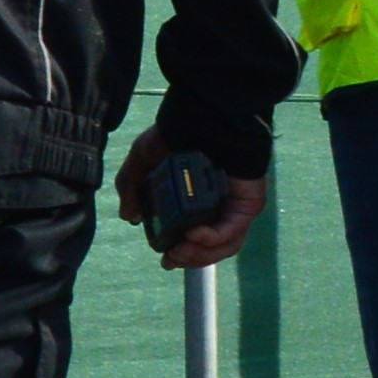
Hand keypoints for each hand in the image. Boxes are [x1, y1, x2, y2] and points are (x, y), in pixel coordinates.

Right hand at [114, 123, 267, 271]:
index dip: (180, 250)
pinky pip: (233, 230)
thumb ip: (133, 187)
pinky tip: (195, 235)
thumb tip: (129, 216)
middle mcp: (218, 205)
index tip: (164, 257)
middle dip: (189, 258)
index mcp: (196, 198)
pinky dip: (213, 238)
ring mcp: (235, 206)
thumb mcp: (144, 159)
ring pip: (224, 244)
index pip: (193, 234)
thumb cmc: (177, 134)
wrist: (205, 117)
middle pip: (210, 245)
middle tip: (170, 260)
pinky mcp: (248, 204)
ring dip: (201, 255)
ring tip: (180, 252)